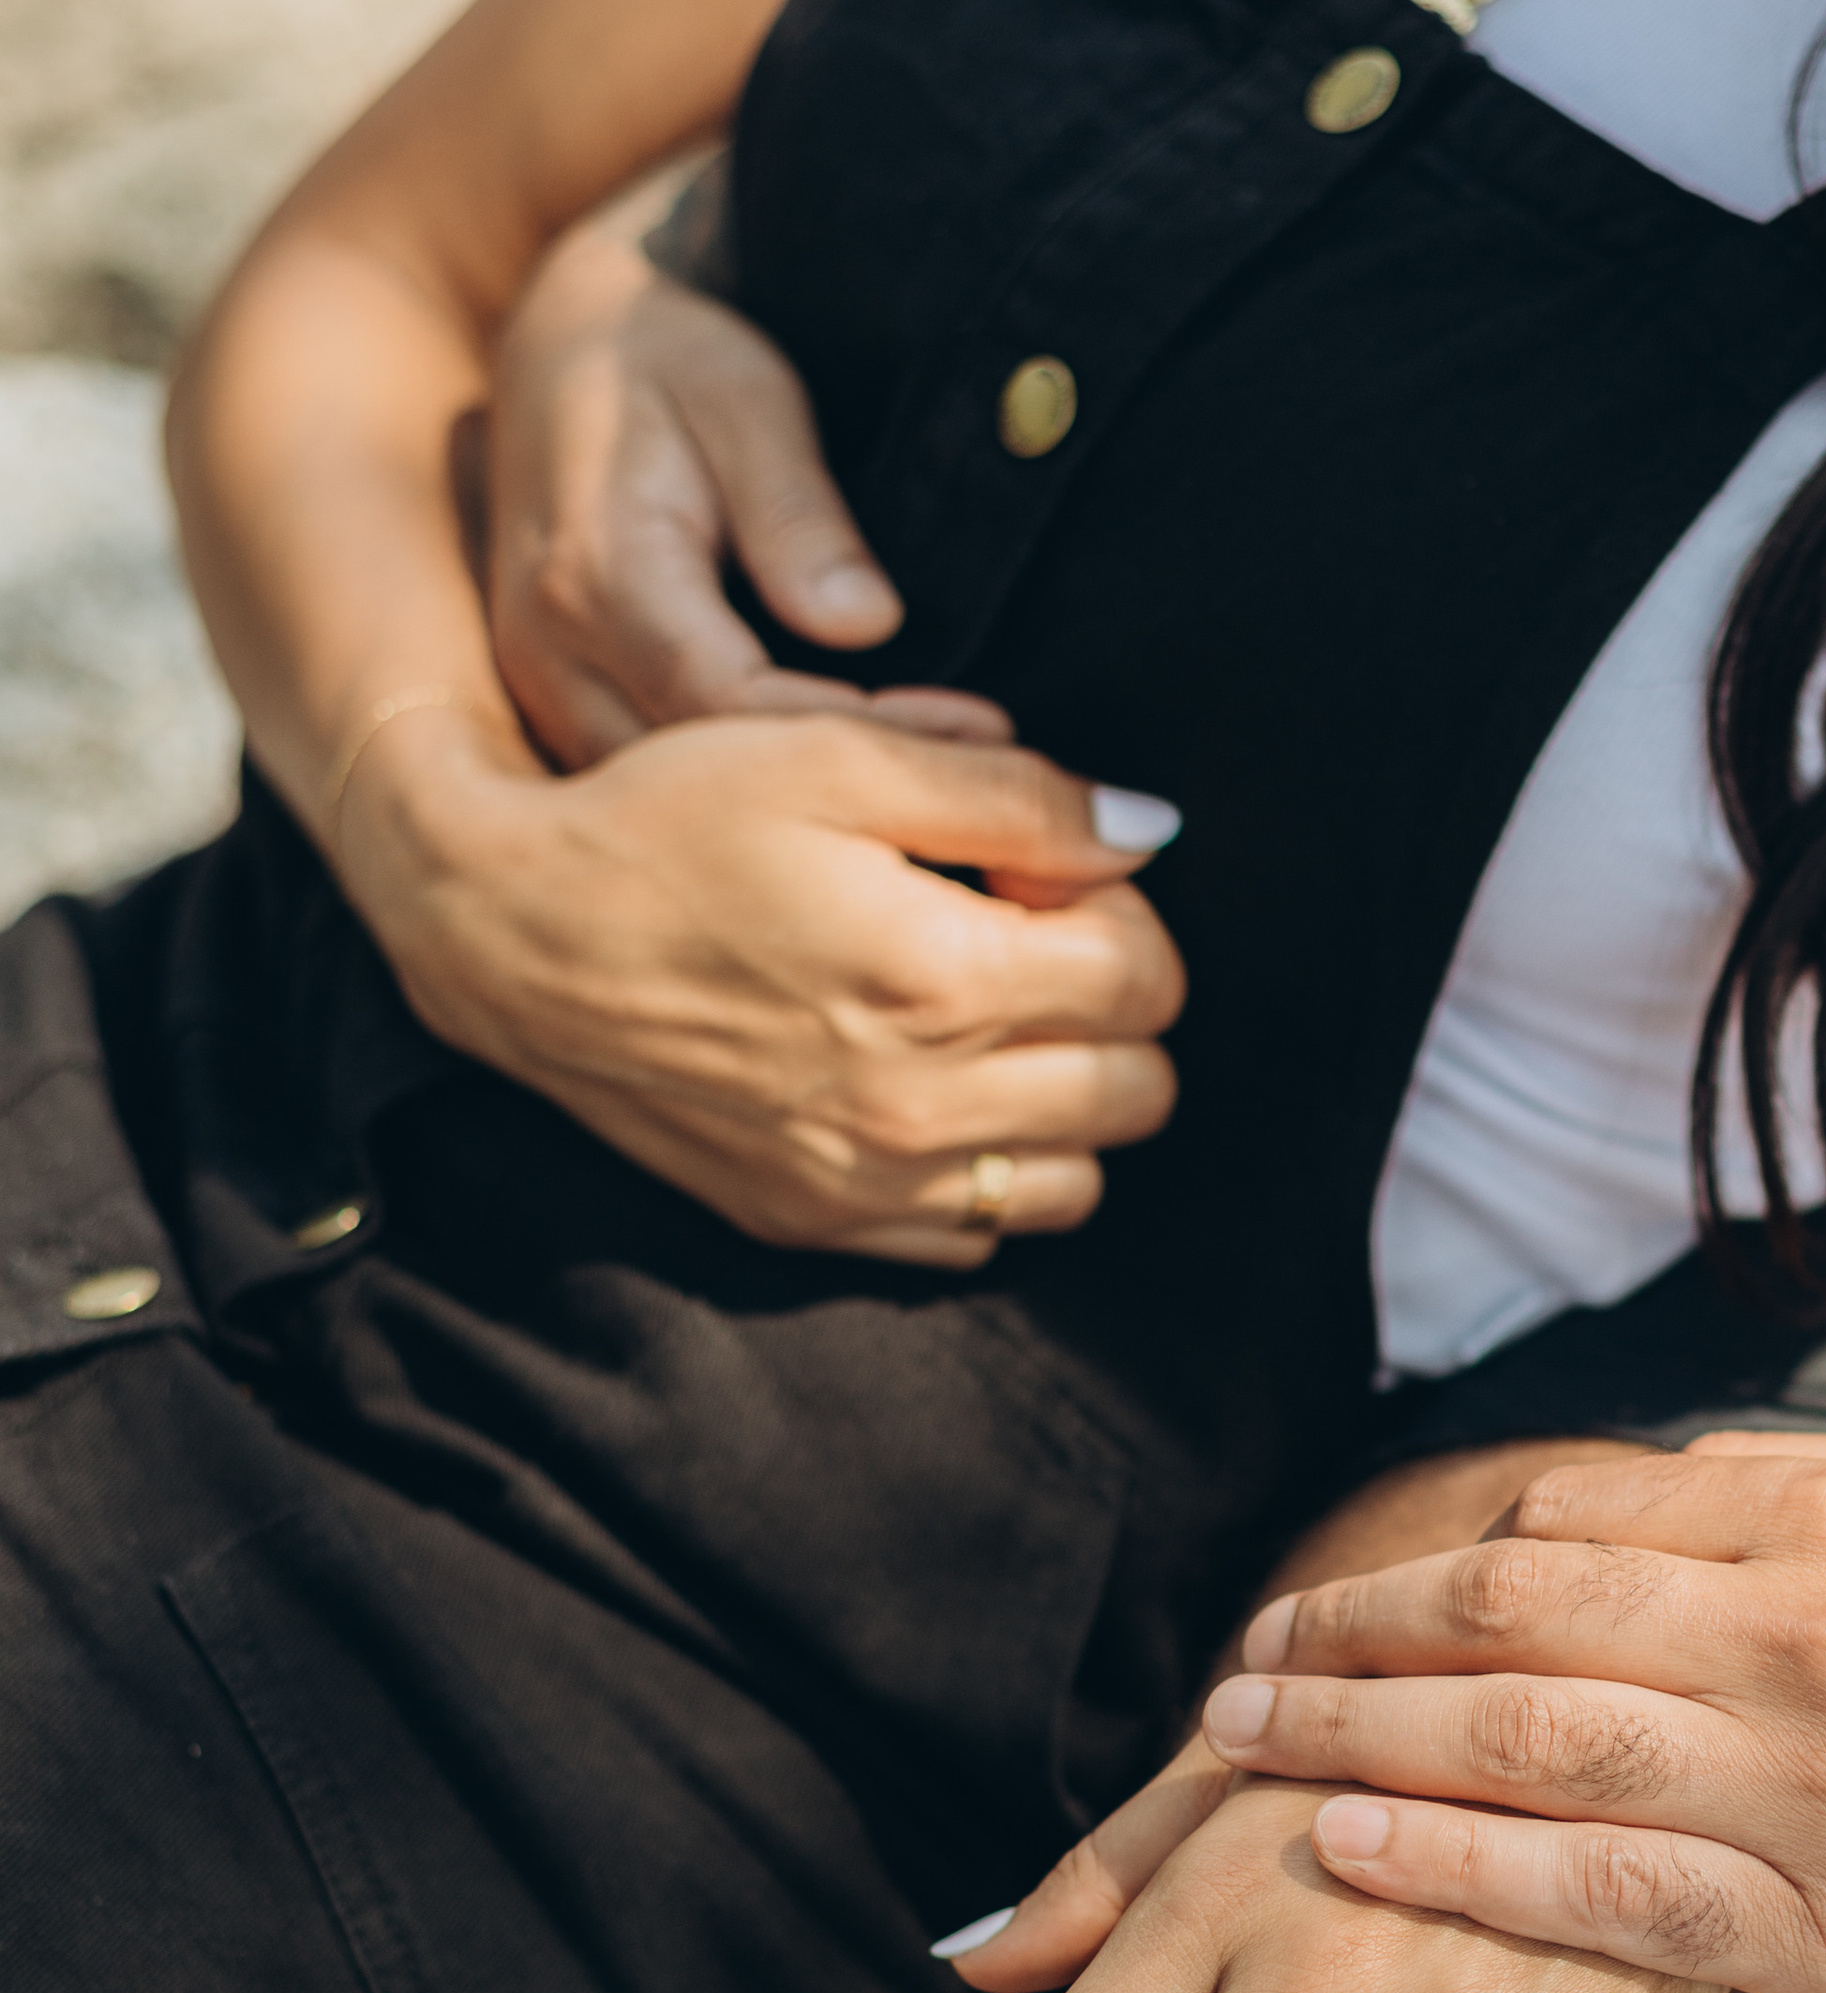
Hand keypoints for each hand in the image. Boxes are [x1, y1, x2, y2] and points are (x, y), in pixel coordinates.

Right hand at [346, 701, 1185, 1259]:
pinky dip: (986, 1171)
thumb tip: (1147, 830)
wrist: (511, 932)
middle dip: (1106, 1006)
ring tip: (987, 1022)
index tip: (1038, 876)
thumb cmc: (672, 820)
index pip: (1144, 978)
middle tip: (1022, 943)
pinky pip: (978, 1235)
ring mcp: (866, 1182)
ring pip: (1075, 1180)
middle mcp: (919, 1106)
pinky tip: (931, 1090)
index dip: (1114, 910)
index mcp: (942, 981)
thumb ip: (1017, 793)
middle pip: (1135, 1089)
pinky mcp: (814, 1222)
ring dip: (1065, 1102)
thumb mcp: (841, 757)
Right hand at [488, 209, 1000, 767]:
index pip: (729, 698)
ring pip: (673, 809)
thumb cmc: (672, 363)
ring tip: (929, 812)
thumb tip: (868, 624)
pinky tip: (847, 807)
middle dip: (841, 798)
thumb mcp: (748, 403)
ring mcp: (545, 693)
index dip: (855, 732)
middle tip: (975, 788)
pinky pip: (654, 792)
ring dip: (797, 819)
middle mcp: (553, 653)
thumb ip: (799, 515)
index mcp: (597, 573)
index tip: (971, 734)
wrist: (561, 354)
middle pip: (701, 777)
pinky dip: (747, 812)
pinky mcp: (558, 713)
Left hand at [1190, 1433, 1825, 1992]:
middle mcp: (1807, 1634)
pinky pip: (1596, 1895)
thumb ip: (1772, 1490)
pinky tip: (1345, 1849)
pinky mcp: (1819, 1934)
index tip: (1339, 1605)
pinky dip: (1454, 1869)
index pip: (1567, 1519)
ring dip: (1352, 1741)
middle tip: (1234, 1670)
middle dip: (1347, 1637)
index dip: (1428, 1563)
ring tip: (1236, 1750)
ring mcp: (1809, 1790)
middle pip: (1511, 1613)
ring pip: (1526, 1744)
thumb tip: (1593, 1491)